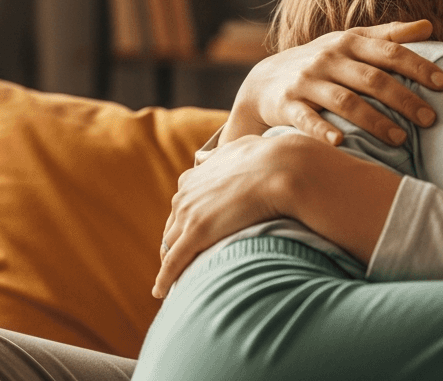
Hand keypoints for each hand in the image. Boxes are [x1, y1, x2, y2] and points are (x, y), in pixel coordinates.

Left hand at [154, 135, 292, 297]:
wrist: (281, 168)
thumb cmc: (268, 159)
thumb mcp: (237, 149)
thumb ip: (218, 155)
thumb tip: (203, 156)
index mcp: (194, 176)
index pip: (181, 206)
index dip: (183, 222)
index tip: (186, 235)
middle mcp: (184, 194)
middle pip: (171, 227)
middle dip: (173, 245)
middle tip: (179, 264)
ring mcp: (188, 214)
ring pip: (170, 246)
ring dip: (169, 264)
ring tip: (173, 282)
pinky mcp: (195, 234)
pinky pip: (173, 262)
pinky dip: (165, 279)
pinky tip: (161, 292)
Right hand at [221, 20, 442, 147]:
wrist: (264, 80)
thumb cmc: (322, 63)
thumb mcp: (350, 42)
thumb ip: (389, 35)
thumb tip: (429, 26)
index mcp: (349, 42)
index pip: (390, 52)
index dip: (418, 66)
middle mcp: (328, 59)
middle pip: (372, 79)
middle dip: (404, 99)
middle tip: (431, 119)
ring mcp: (306, 82)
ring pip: (345, 101)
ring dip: (374, 120)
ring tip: (400, 139)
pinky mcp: (287, 104)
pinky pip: (306, 119)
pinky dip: (323, 131)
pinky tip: (341, 143)